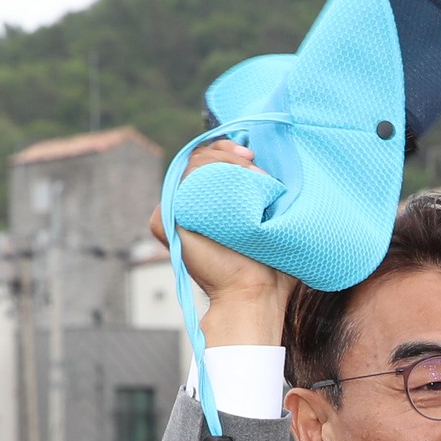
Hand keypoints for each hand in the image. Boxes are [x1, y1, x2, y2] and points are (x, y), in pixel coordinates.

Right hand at [161, 141, 299, 349]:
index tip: (254, 153)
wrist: (256, 292)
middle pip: (199, 156)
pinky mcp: (163, 222)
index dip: (228, 148)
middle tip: (257, 167)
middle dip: (228, 152)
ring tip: (254, 177)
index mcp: (210, 202)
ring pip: (190, 165)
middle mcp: (189, 205)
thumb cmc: (271, 265)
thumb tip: (277, 162)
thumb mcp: (273, 220)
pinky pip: (179, 184)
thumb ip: (267, 193)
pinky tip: (230, 186)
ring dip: (223, 161)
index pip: (209, 158)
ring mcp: (174, 213)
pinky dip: (202, 175)